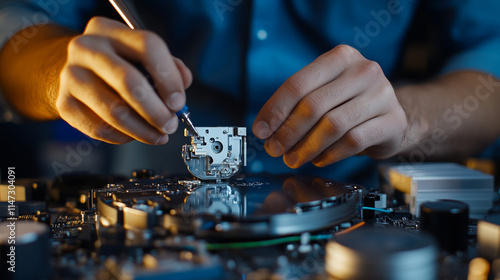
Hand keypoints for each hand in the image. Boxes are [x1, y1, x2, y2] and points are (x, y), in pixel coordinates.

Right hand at [57, 17, 191, 143]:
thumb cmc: (117, 64)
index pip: (147, 46)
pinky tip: (134, 134)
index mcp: (109, 30)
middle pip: (129, 82)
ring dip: (143, 130)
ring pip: (114, 111)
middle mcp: (86, 49)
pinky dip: (123, 137)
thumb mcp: (141, 54)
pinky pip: (100, 128)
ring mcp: (71, 76)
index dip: (169, 78)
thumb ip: (168, 65)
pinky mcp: (64, 105)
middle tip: (170, 124)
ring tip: (158, 135)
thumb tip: (183, 82)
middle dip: (156, 110)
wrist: (76, 72)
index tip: (179, 102)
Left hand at [252, 45, 406, 167]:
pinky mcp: (393, 121)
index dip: (275, 110)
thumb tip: (264, 129)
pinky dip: (330, 154)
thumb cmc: (348, 104)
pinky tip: (319, 159)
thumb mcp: (323, 92)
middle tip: (275, 150)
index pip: (298, 84)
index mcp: (341, 57)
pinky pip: (353, 141)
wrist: (390, 116)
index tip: (260, 132)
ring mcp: (383, 94)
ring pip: (333, 125)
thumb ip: (295, 105)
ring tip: (293, 158)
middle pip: (314, 105)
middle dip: (288, 132)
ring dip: (307, 147)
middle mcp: (364, 70)